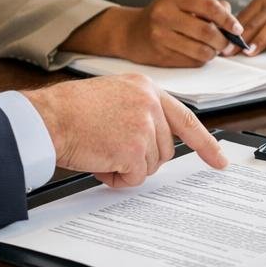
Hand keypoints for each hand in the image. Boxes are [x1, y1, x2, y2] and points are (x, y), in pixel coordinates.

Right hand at [21, 73, 226, 187]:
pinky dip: (117, 177)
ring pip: (151, 165)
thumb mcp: (113, 97)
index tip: (219, 160)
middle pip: (165, 150)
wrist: (46, 118)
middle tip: (112, 148)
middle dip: (143, 158)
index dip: (205, 143)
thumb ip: (140, 113)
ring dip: (127, 167)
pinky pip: (135, 177)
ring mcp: (144, 126)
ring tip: (101, 149)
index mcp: (146, 89)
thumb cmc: (69, 111)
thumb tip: (156, 142)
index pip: (185, 119)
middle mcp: (149, 104)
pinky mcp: (134, 148)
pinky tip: (99, 159)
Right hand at [119, 0, 245, 66]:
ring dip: (213, 53)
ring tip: (212, 48)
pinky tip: (196, 53)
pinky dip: (201, 59)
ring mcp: (161, 36)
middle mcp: (165, 15)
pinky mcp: (161, 55)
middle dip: (223, 40)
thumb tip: (231, 18)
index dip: (227, 18)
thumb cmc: (161, 16)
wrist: (129, 32)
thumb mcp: (180, 2)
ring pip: (202, 51)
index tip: (237, 28)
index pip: (208, 6)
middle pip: (207, 31)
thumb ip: (207, 6)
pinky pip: (192, 62)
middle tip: (227, 43)